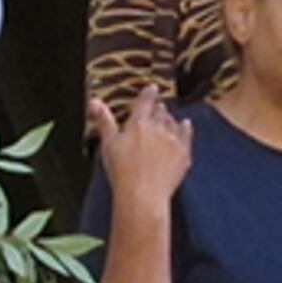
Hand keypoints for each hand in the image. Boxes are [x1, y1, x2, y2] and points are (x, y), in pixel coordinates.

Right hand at [85, 85, 192, 201]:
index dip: (149, 93)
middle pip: (161, 111)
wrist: (143, 194)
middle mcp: (159, 127)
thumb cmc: (122, 171)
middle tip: (157, 107)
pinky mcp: (184, 153)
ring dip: (170, 118)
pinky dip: (185, 128)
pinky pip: (187, 134)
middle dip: (158, 108)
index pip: (146, 101)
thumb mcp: (108, 144)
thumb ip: (104, 121)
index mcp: (139, 123)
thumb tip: (94, 101)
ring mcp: (173, 140)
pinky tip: (185, 125)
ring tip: (167, 117)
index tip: (152, 88)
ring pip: (173, 121)